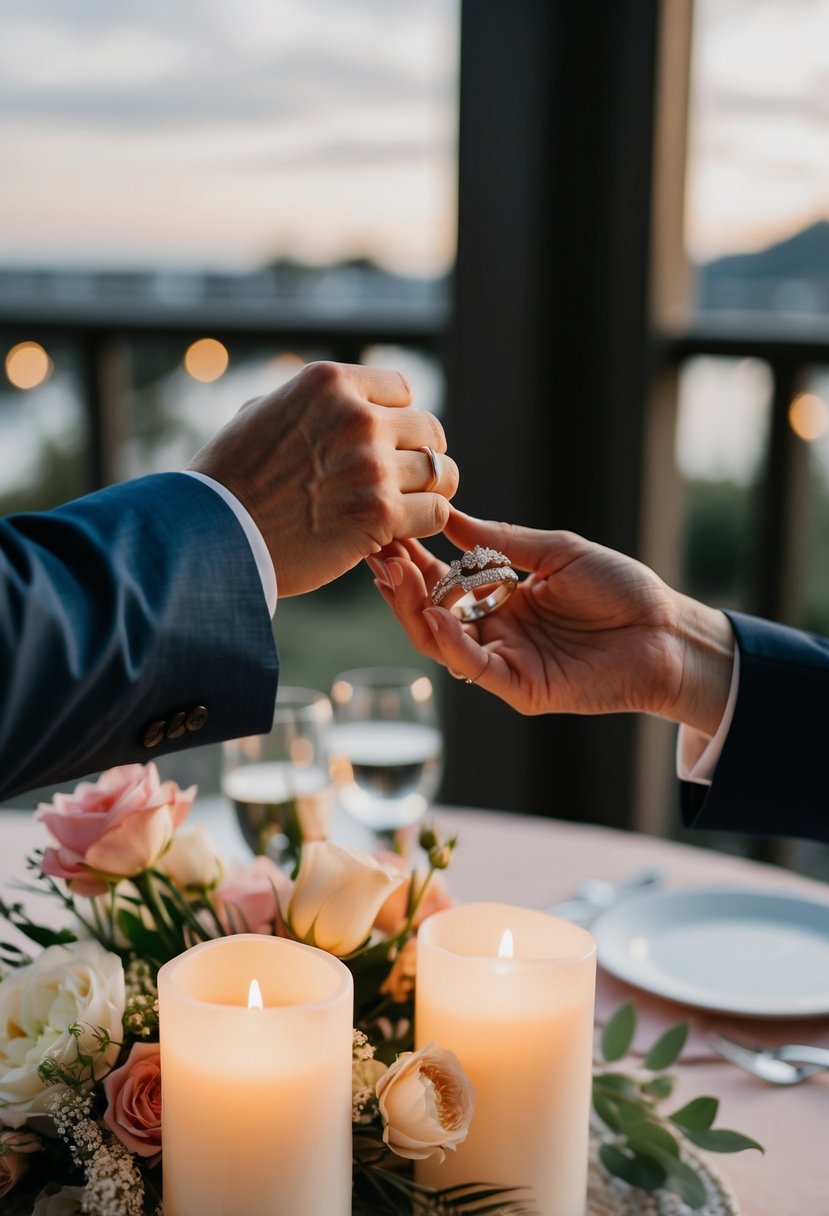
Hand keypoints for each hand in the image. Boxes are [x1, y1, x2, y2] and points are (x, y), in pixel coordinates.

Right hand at [187, 361, 458, 595]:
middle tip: (400, 483)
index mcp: (329, 383)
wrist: (209, 533)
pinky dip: (422, 525)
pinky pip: (435, 512)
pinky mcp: (380, 514)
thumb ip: (310, 405)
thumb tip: (339, 401)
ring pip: (441, 473)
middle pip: (428, 430)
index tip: (385, 445)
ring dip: (427, 493)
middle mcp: (357, 416)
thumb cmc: (226, 480)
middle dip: (417, 457)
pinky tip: (398, 533)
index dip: (398, 420)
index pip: (402, 389)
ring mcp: (373, 465)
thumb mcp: (263, 413)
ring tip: (404, 509)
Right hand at [368, 509, 734, 734]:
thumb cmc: (621, 589)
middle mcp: (495, 630)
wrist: (668, 632)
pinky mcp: (521, 688)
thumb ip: (502, 542)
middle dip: (401, 582)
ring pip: (441, 643)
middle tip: (377, 550)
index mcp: (502, 596)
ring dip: (413, 609)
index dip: (413, 557)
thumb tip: (450, 518)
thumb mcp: (557, 552)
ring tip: (394, 574)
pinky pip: (474, 667)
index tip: (386, 528)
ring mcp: (505, 661)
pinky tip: (432, 614)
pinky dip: (449, 642)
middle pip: (430, 612)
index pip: (443, 578)